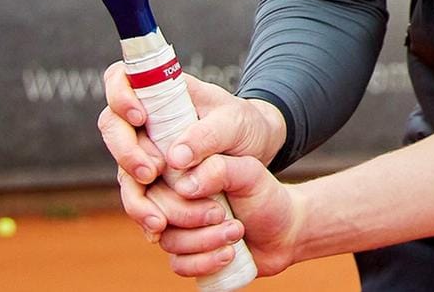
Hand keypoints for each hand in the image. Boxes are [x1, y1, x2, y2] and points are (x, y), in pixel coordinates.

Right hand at [96, 64, 284, 243]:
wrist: (255, 151)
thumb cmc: (244, 125)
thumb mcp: (236, 122)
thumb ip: (208, 135)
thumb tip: (174, 159)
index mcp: (161, 93)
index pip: (121, 79)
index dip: (120, 95)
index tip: (140, 118)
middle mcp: (144, 122)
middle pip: (112, 129)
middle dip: (127, 153)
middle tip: (152, 172)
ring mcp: (144, 152)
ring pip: (122, 172)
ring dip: (136, 195)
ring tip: (158, 217)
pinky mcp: (151, 182)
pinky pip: (138, 199)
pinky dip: (146, 214)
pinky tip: (158, 228)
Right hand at [150, 154, 303, 278]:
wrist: (284, 229)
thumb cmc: (264, 194)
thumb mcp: (249, 172)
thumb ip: (218, 169)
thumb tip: (184, 186)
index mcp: (183, 170)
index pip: (149, 179)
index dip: (165, 195)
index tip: (193, 199)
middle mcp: (173, 198)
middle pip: (154, 213)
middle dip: (191, 217)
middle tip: (223, 214)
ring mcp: (178, 227)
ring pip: (168, 241)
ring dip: (204, 240)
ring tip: (236, 231)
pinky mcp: (186, 253)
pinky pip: (178, 264)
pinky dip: (204, 262)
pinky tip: (229, 254)